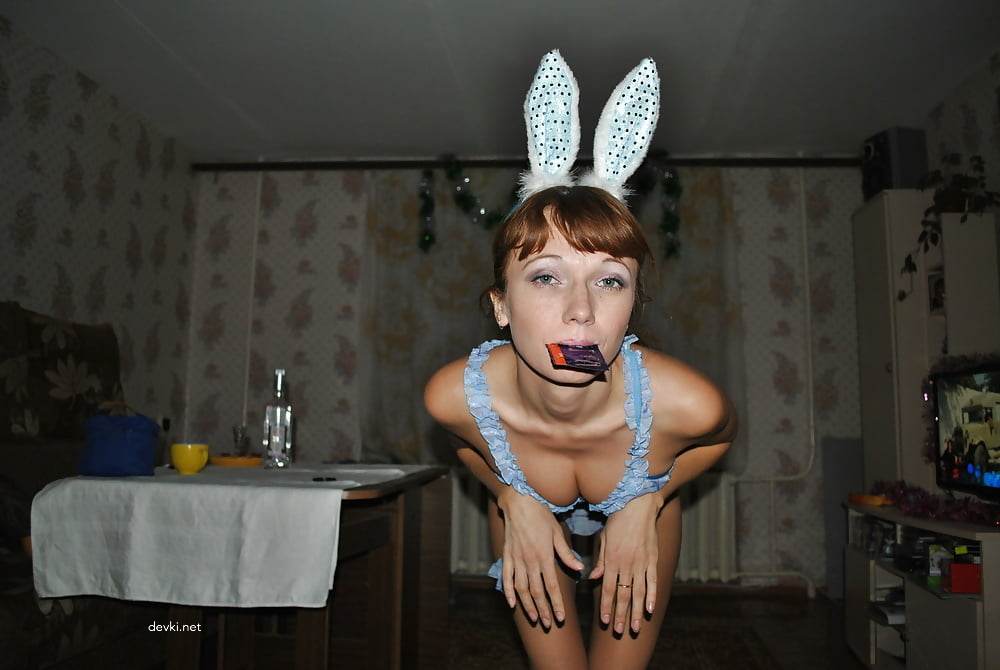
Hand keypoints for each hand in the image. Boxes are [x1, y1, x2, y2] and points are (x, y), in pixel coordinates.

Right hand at [497, 488, 583, 628]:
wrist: (520, 502)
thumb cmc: (542, 515)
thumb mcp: (558, 533)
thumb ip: (566, 554)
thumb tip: (579, 569)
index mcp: (544, 556)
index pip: (551, 587)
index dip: (556, 604)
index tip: (561, 617)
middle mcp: (529, 561)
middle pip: (537, 592)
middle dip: (543, 610)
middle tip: (549, 624)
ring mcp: (516, 559)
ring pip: (522, 588)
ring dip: (528, 605)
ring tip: (534, 618)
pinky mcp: (507, 556)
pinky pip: (506, 577)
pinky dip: (508, 592)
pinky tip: (512, 603)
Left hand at [589, 493, 661, 633]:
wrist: (637, 505)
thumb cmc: (617, 521)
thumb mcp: (603, 539)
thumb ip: (600, 561)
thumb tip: (592, 578)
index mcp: (611, 560)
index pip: (607, 589)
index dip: (605, 606)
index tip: (604, 621)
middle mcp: (626, 564)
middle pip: (622, 595)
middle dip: (620, 615)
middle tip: (619, 631)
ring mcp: (641, 563)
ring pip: (638, 593)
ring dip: (636, 612)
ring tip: (635, 627)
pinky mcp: (652, 559)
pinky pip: (652, 581)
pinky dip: (651, 596)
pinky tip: (650, 609)